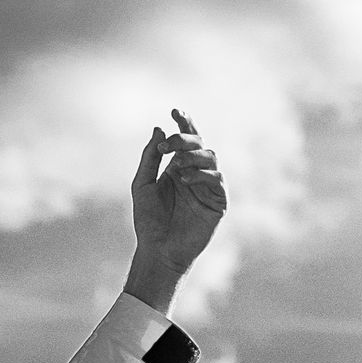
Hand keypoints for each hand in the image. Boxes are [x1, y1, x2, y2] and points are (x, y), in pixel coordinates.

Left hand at [127, 111, 226, 304]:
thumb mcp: (143, 184)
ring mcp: (208, 186)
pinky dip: (201, 175)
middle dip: (184, 139)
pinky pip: (216, 179)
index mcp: (178, 167)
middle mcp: (195, 173)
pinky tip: (184, 180)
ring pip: (211, 157)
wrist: (158, 251)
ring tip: (176, 165)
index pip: (186, 139)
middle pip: (199, 143)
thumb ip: (150, 157)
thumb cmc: (148, 221)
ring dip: (193, 156)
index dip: (184, 122)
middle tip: (168, 145)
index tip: (174, 111)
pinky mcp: (218, 202)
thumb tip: (159, 128)